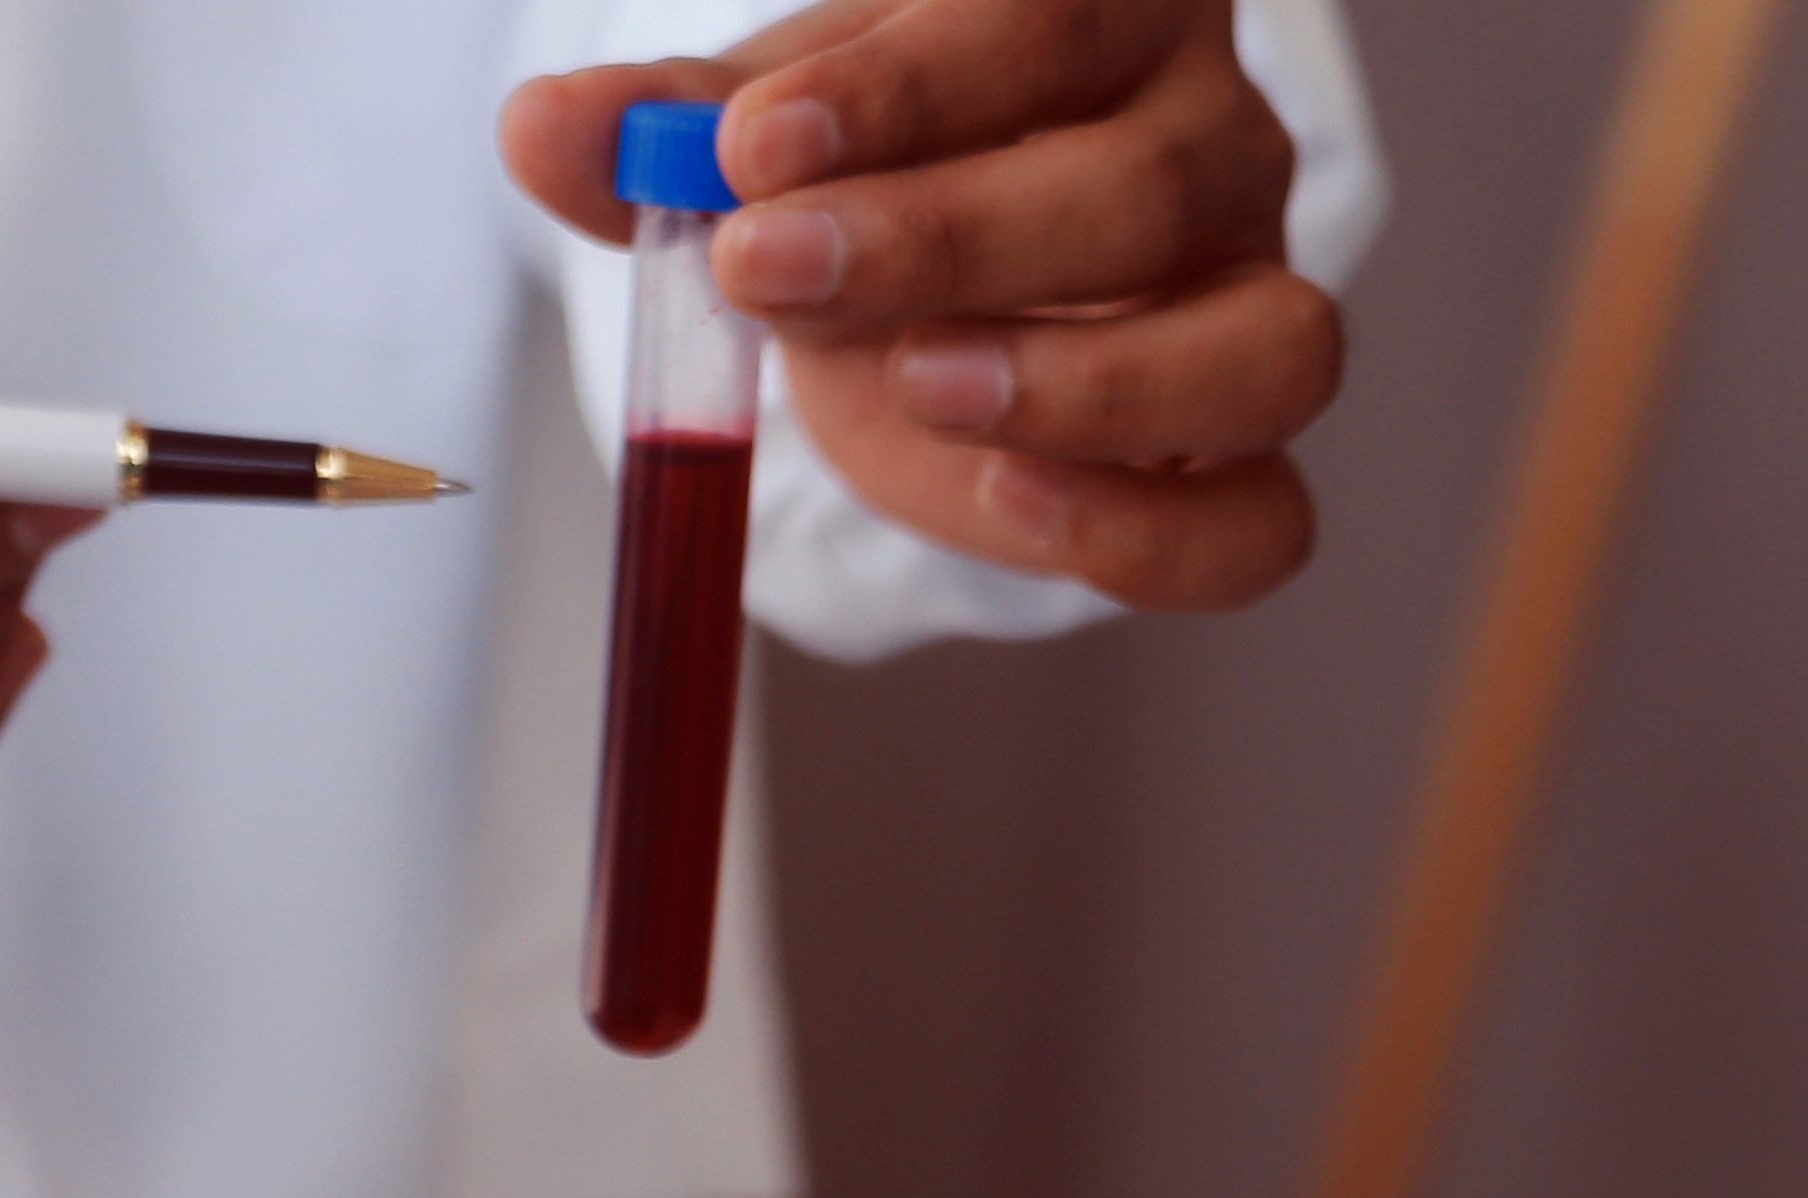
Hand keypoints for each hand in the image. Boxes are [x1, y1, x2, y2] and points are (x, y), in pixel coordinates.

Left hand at [503, 0, 1340, 608]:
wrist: (933, 301)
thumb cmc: (877, 180)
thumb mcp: (772, 143)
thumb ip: (670, 136)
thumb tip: (546, 128)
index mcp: (1112, 13)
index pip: (1047, 20)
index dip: (906, 92)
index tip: (751, 151)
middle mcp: (1217, 147)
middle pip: (1143, 190)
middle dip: (945, 240)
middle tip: (771, 275)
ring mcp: (1251, 306)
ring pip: (1261, 349)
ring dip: (1089, 384)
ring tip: (918, 387)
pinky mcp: (1238, 461)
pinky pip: (1256, 522)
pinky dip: (1148, 534)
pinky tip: (1011, 502)